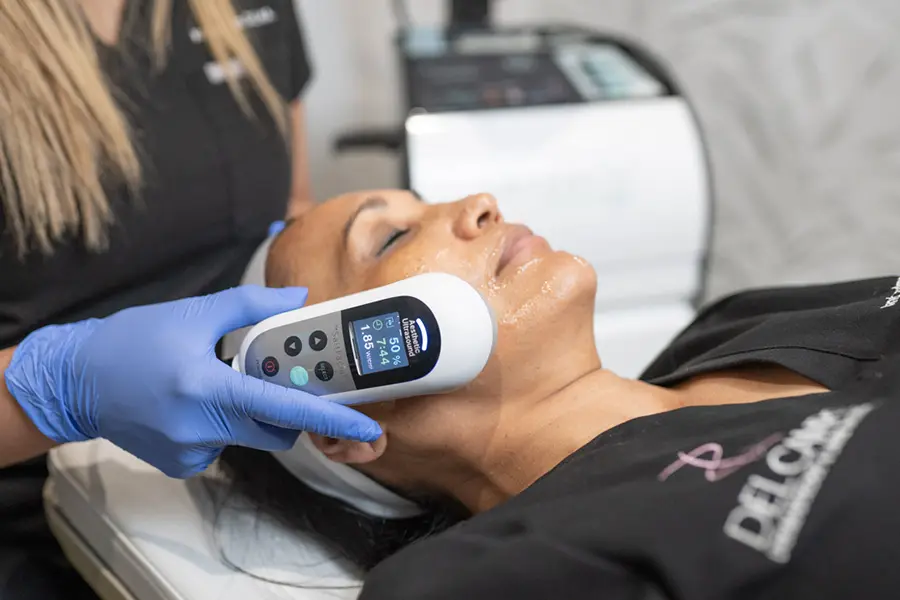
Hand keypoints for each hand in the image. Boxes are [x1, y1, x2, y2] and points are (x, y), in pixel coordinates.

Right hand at [5, 287, 381, 477]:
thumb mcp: (196, 312)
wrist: (76, 381)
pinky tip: (191, 406)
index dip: (330, 420)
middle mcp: (201, 427)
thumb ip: (252, 305)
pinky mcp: (181, 465)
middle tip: (270, 380)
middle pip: (276, 430)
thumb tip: (299, 299)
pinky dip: (221, 427)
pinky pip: (223, 446)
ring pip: (249, 437)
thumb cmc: (134, 341)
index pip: (284, 408)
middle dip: (286, 410)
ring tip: (212, 384)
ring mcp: (191, 452)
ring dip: (248, 414)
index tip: (365, 430)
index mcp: (207, 387)